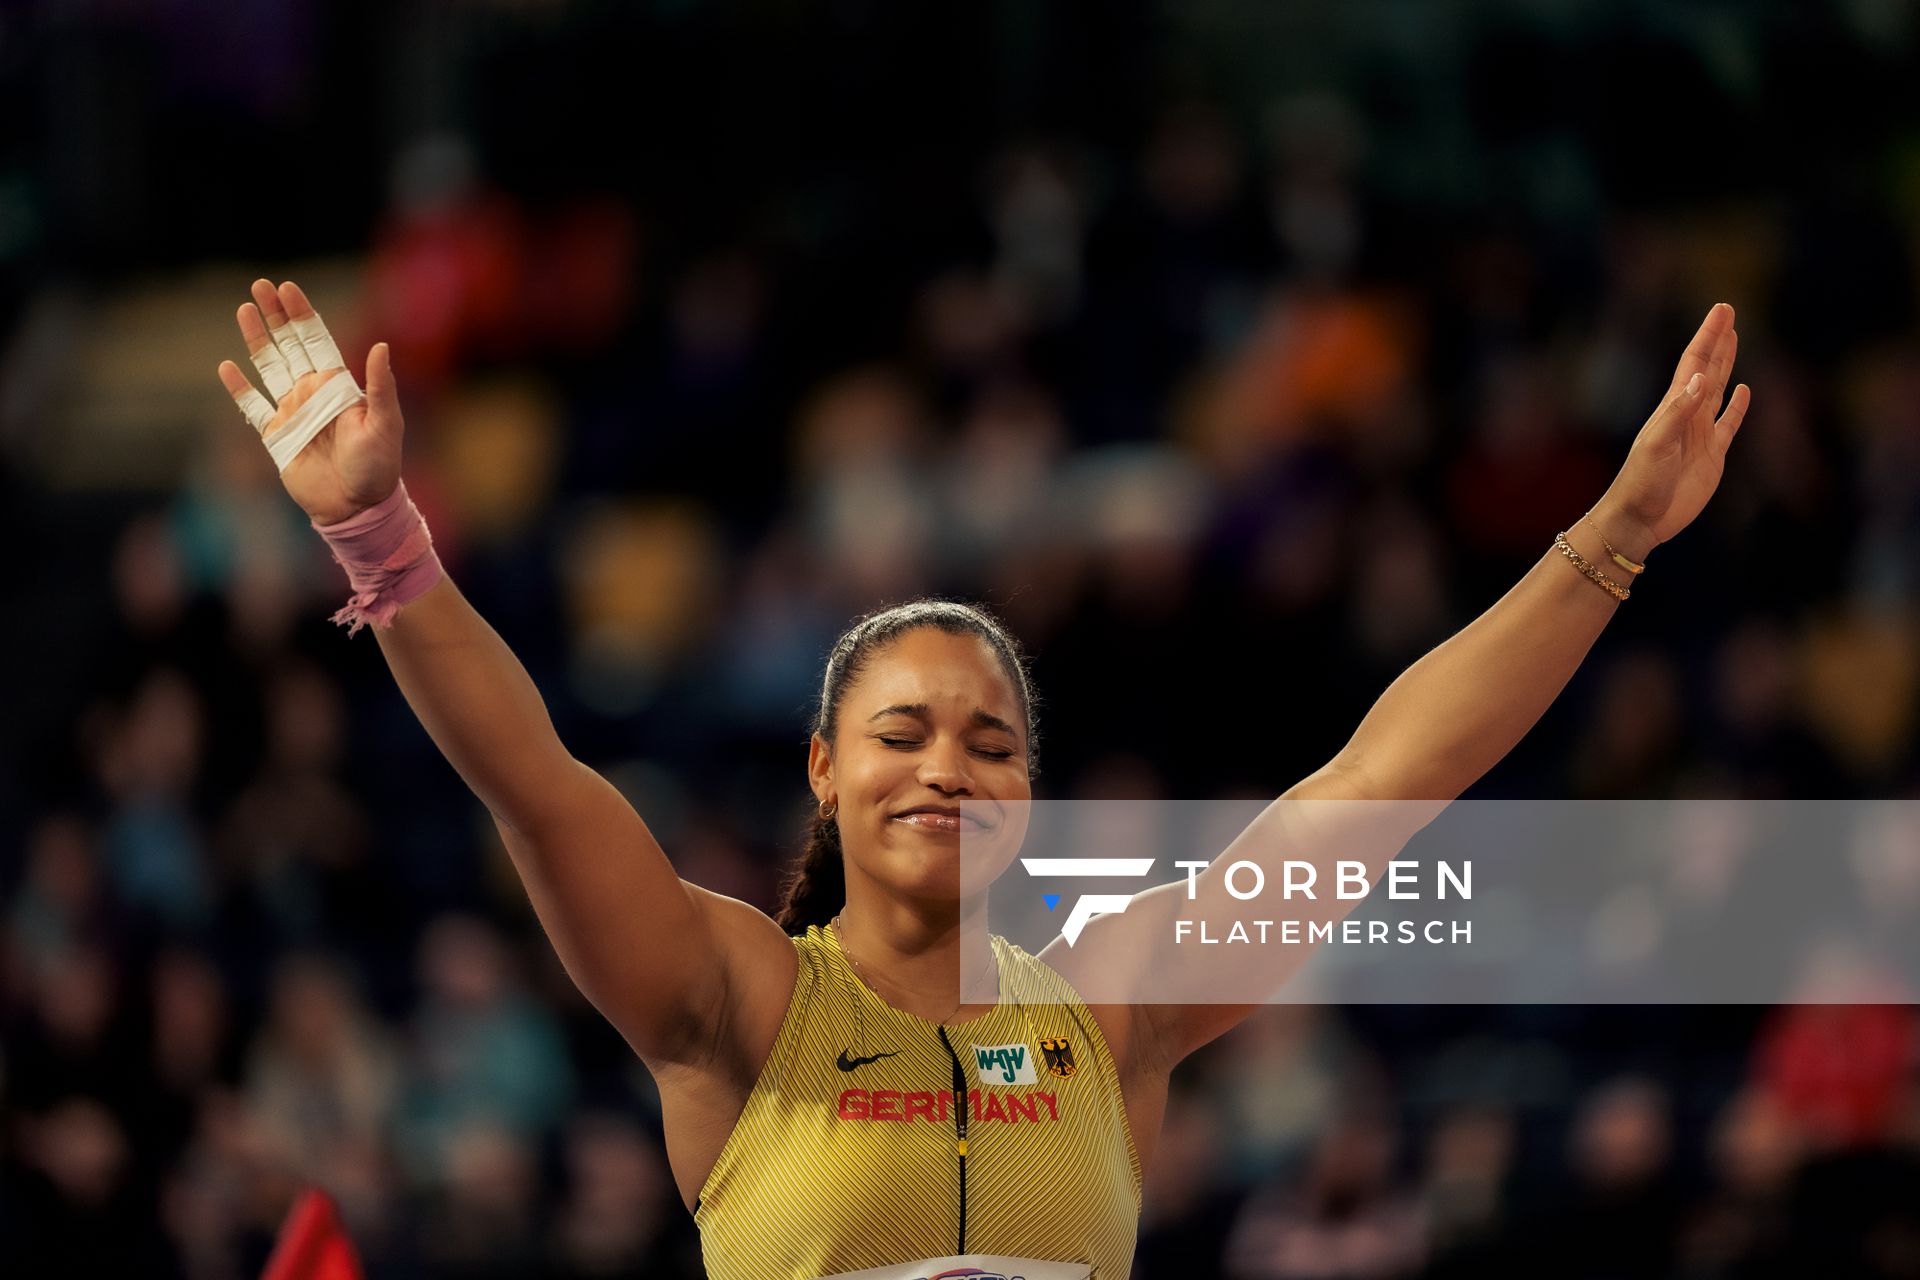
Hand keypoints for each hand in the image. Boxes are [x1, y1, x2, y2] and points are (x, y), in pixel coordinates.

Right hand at [216, 279, 403, 524]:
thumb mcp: (385, 423)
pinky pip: (253, 408)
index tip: (287, 288)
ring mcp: (293, 412)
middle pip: (290, 345)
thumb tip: (381, 345)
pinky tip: (226, 367)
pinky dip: (240, 389)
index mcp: (339, 386)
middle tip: (260, 284)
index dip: (302, 314)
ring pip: (269, 368)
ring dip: (256, 340)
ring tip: (244, 310)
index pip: (317, 341)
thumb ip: (381, 385)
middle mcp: (313, 393)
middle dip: (276, 316)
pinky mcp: (276, 436)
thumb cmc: (378, 466)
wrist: (356, 507)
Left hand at [1591, 302, 1751, 557]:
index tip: (1722, 310)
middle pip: (1707, 369)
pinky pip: (1728, 424)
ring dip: (1725, 365)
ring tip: (1733, 339)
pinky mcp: (1712, 456)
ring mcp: (1700, 435)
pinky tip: (1742, 390)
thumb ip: (1679, 412)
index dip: (1709, 335)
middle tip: (1727, 312)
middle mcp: (1687, 416)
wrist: (1639, 519)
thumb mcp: (1657, 445)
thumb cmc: (1641, 483)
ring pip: (1717, 390)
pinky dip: (1737, 406)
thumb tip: (1700, 378)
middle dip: (1717, 341)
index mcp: (1673, 408)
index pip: (1695, 363)